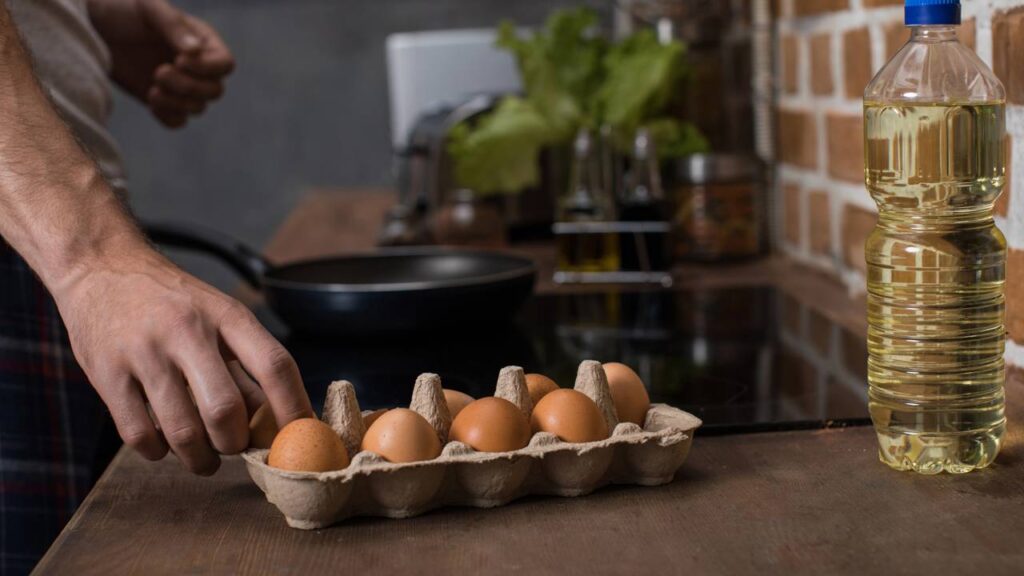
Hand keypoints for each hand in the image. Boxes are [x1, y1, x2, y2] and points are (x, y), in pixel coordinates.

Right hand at [53, 247, 312, 474]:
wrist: (100, 266)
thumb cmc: (171, 301)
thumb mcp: (217, 318)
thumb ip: (246, 370)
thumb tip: (277, 424)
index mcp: (226, 315)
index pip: (275, 365)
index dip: (293, 408)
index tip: (299, 438)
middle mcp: (186, 330)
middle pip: (225, 409)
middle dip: (235, 443)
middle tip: (234, 448)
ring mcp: (143, 352)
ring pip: (182, 430)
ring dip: (199, 458)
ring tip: (203, 458)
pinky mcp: (106, 372)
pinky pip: (139, 434)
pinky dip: (157, 452)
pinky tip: (163, 444)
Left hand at [88, 0, 234, 127]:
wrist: (93, 27)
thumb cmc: (123, 10)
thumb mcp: (148, 8)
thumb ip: (173, 26)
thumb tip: (195, 51)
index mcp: (203, 41)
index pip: (225, 65)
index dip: (208, 69)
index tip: (178, 60)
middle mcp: (198, 66)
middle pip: (214, 91)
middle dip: (188, 87)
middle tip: (159, 73)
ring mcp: (181, 86)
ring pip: (198, 108)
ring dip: (177, 103)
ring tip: (152, 89)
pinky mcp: (163, 101)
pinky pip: (178, 121)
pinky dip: (168, 116)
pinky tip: (150, 100)